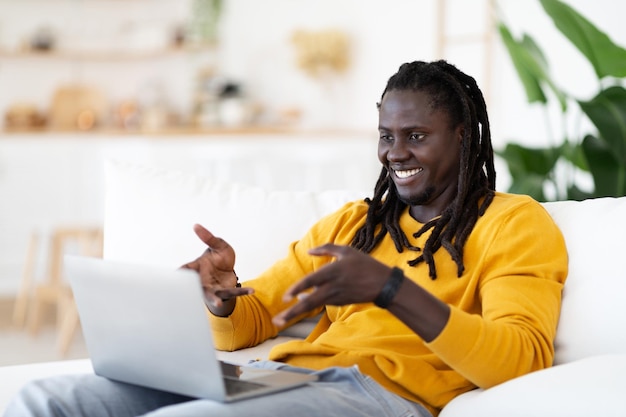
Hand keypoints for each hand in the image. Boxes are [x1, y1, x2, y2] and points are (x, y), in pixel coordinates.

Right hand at [181, 224, 252, 309]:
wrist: (228, 270)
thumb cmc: (218, 258)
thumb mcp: (217, 245)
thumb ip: (208, 237)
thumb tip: (196, 225)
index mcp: (197, 268)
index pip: (185, 270)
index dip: (179, 273)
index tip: (175, 274)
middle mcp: (202, 280)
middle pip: (195, 287)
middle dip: (192, 291)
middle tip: (186, 295)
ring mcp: (212, 288)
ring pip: (211, 295)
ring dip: (214, 299)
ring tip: (217, 302)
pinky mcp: (224, 292)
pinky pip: (233, 293)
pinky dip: (242, 292)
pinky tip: (251, 290)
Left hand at [272, 244, 391, 326]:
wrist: (383, 285)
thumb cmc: (364, 264)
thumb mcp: (347, 251)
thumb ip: (327, 248)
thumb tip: (309, 251)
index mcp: (333, 272)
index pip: (311, 281)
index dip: (297, 289)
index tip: (285, 297)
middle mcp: (332, 287)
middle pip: (309, 302)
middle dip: (292, 312)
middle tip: (277, 321)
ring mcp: (335, 296)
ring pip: (312, 306)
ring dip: (296, 313)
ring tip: (281, 320)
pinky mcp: (338, 302)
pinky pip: (320, 303)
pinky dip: (308, 305)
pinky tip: (299, 304)